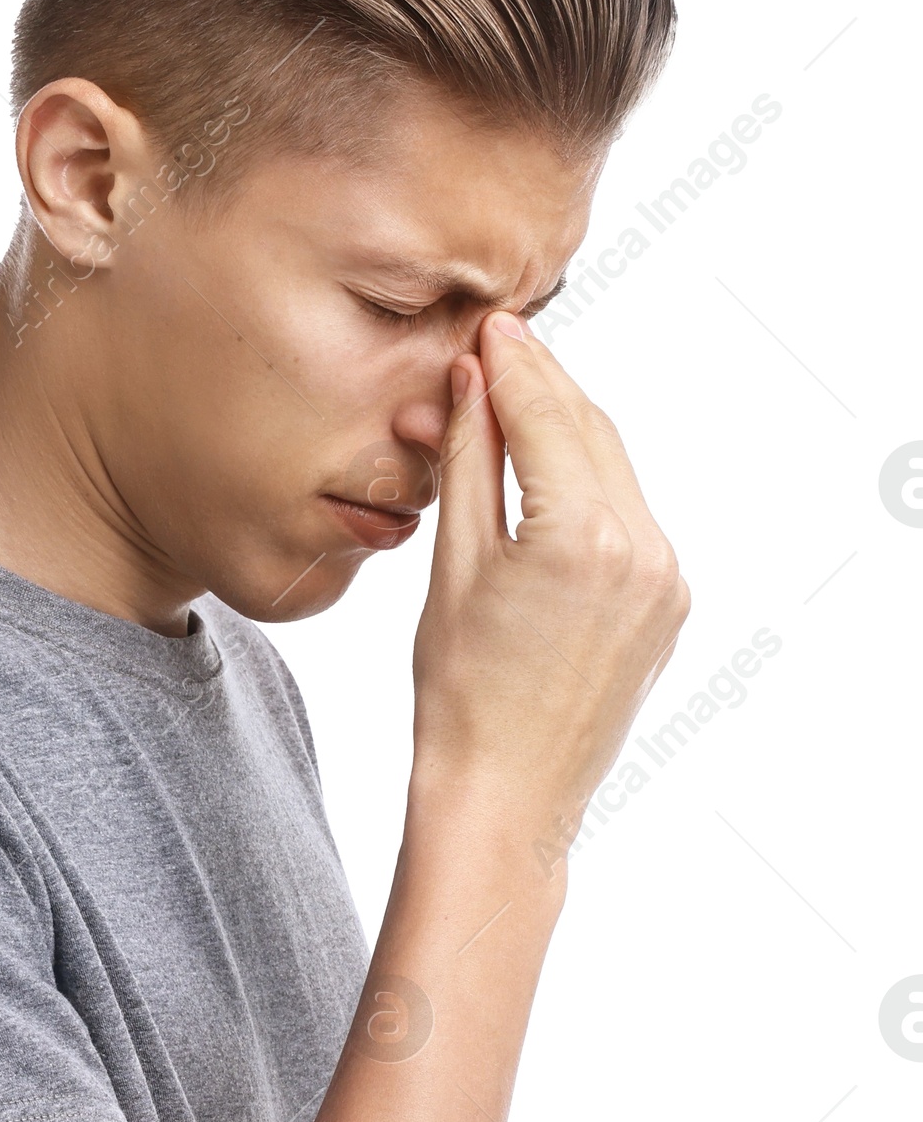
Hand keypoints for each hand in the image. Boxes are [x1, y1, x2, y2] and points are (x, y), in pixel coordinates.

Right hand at [411, 310, 688, 833]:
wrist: (506, 794)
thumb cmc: (460, 694)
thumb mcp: (454, 565)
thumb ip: (471, 463)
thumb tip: (471, 383)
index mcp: (584, 537)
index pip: (546, 416)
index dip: (511, 366)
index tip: (486, 327)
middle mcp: (643, 549)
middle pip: (589, 432)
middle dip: (540, 386)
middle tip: (492, 348)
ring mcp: (665, 578)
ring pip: (612, 469)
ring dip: (564, 428)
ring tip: (509, 399)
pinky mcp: (668, 602)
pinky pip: (627, 516)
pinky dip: (586, 481)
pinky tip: (545, 466)